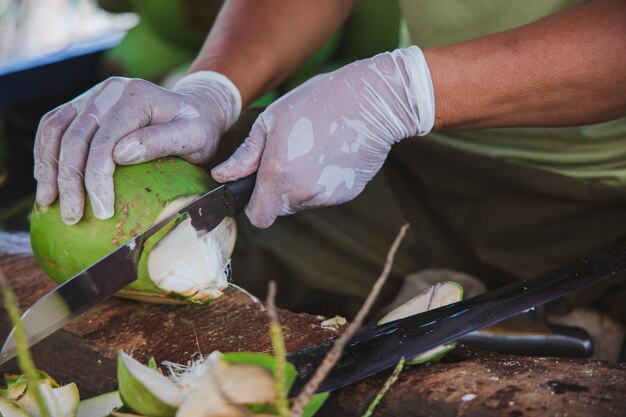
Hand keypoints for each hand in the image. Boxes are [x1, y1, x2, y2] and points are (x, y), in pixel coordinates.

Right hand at [34, 71, 240, 224]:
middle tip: (71, 217)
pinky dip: (45, 153)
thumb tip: (120, 155)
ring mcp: (93, 95)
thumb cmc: (198, 128)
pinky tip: (46, 181)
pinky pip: (53, 126)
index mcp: (135, 97)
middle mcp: (109, 91)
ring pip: (55, 130)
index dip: (96, 178)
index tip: (101, 210)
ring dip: (48, 168)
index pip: (104, 141)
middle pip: (74, 137)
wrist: (195, 107)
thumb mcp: (195, 137)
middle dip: (69, 181)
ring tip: (48, 203)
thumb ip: (161, 142)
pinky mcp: (83, 104)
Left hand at [212, 46, 434, 227]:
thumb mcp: (272, 120)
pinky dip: (324, 180)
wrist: (372, 102)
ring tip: (315, 149)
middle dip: (278, 190)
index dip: (254, 205)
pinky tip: (332, 153)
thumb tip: (223, 176)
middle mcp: (301, 193)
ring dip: (302, 184)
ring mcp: (327, 196)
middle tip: (291, 155)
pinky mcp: (347, 194)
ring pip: (303, 201)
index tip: (257, 188)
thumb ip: (245, 155)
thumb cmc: (318, 101)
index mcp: (277, 175)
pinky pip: (325, 194)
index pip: (258, 217)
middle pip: (280, 208)